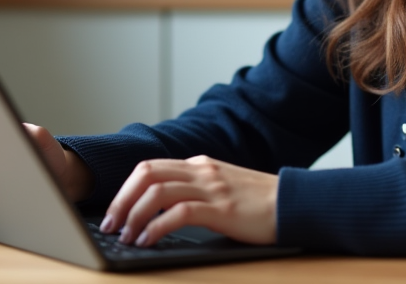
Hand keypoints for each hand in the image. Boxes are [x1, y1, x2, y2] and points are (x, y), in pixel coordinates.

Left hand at [101, 156, 276, 246]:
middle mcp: (202, 170)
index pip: (150, 167)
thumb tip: (160, 210)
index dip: (125, 189)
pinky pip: (179, 214)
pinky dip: (156, 228)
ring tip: (126, 236)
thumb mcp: (223, 187)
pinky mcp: (221, 209)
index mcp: (199, 164)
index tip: (114, 212)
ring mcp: (211, 187)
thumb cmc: (259, 203)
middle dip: (121, 200)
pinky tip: (149, 241)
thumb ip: (196, 189)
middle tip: (111, 224)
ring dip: (133, 215)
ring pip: (157, 192)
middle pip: (146, 174)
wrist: (294, 203)